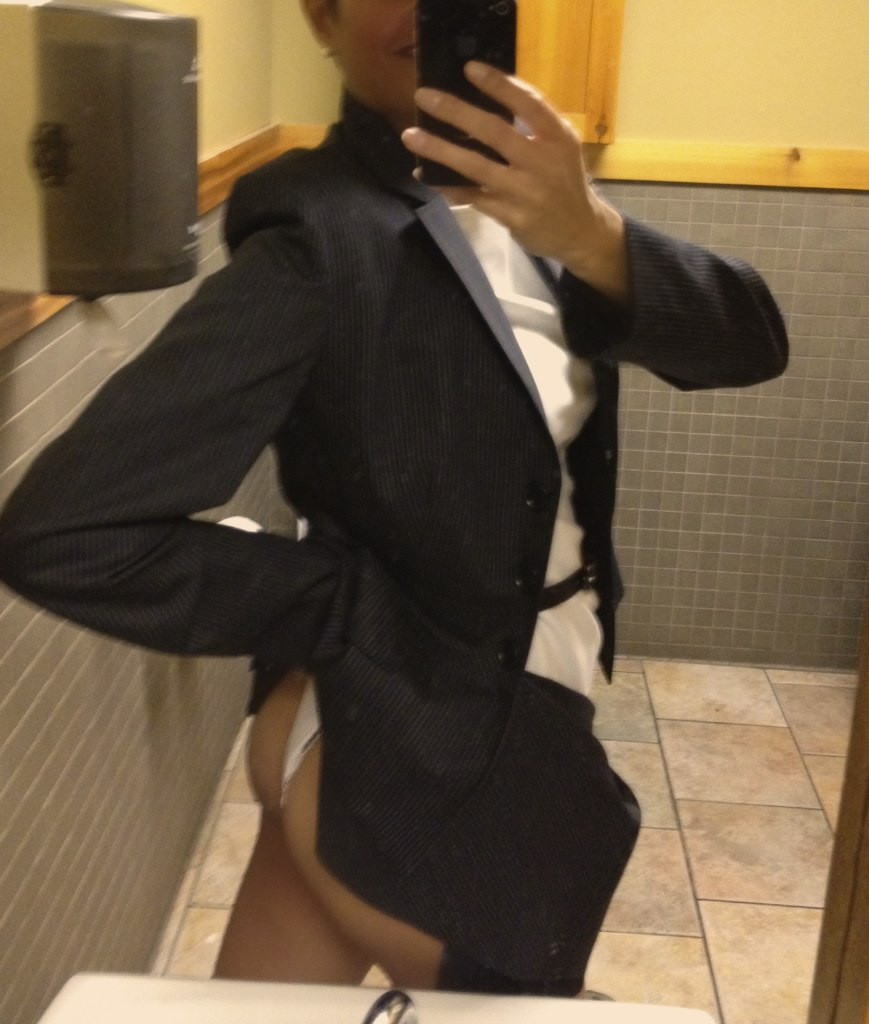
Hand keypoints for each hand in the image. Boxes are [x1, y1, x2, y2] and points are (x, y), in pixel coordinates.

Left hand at [401, 62, 628, 304]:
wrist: (580, 231)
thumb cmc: (563, 181)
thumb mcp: (561, 146)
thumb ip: (533, 125)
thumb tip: (484, 100)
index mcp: (558, 137)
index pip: (528, 103)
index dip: (499, 85)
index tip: (469, 69)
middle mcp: (542, 162)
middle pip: (494, 131)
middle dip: (455, 112)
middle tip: (423, 97)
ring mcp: (525, 192)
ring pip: (476, 166)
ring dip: (440, 150)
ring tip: (411, 136)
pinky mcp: (511, 217)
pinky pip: (473, 197)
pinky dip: (447, 186)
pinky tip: (426, 175)